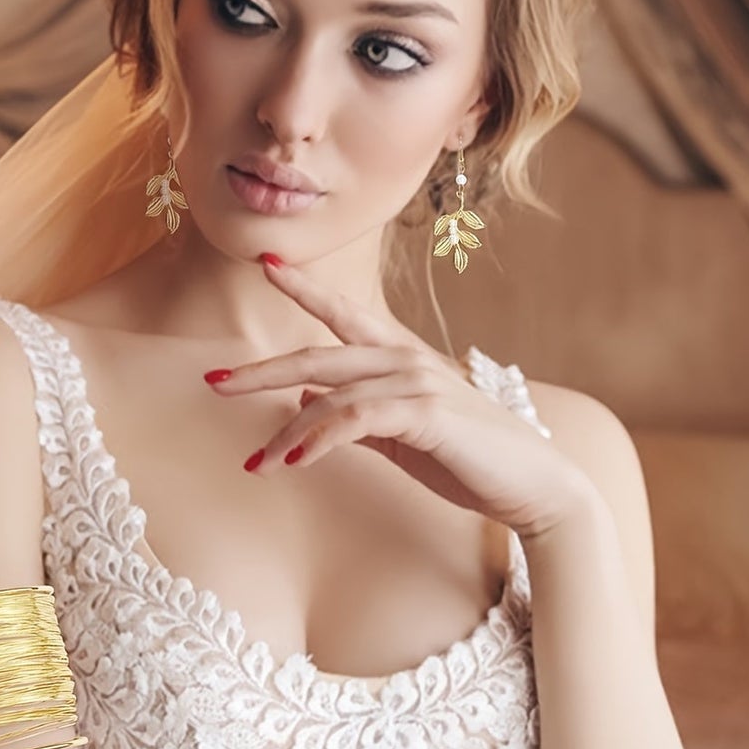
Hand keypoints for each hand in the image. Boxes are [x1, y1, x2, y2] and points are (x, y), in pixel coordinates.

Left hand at [205, 256, 590, 538]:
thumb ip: (355, 412)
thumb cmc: (469, 460)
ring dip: (285, 433)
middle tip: (213, 385)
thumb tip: (305, 395)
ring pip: (329, 394)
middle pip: (316, 355)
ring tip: (256, 463)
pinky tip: (294, 460)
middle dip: (259, 372)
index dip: (302, 286)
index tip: (265, 262)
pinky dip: (318, 438)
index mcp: (400, 357)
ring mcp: (417, 383)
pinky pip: (355, 419)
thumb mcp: (401, 432)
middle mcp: (405, 360)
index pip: (342, 312)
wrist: (534, 487)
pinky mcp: (426, 415)